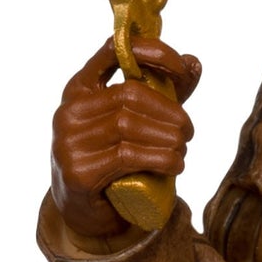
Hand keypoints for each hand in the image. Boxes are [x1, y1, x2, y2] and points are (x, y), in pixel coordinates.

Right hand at [51, 37, 202, 240]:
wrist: (86, 210)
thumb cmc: (115, 158)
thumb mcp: (137, 121)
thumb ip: (163, 92)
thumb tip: (193, 62)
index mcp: (80, 88)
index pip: (111, 51)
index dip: (151, 51)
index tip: (181, 67)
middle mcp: (68, 111)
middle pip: (129, 94)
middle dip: (169, 111)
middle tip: (188, 131)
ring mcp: (68, 142)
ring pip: (129, 125)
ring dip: (169, 138)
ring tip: (182, 149)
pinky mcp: (78, 172)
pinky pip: (128, 156)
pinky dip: (162, 158)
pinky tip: (176, 165)